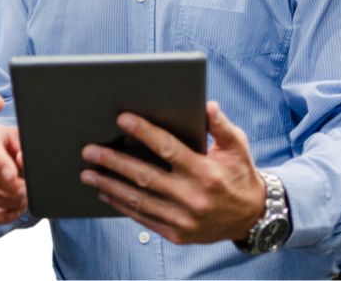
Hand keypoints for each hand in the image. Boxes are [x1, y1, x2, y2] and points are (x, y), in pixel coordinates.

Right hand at [0, 123, 26, 224]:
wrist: (19, 159)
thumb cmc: (23, 148)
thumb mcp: (28, 144)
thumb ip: (26, 151)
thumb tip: (20, 160)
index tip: (13, 176)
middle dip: (6, 186)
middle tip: (25, 192)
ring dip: (5, 202)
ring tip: (24, 201)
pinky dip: (1, 217)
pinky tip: (16, 212)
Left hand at [78, 101, 264, 244]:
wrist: (253, 217)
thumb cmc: (240, 174)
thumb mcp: (238, 146)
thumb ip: (220, 126)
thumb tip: (207, 105)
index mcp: (206, 172)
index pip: (168, 149)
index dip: (144, 132)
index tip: (121, 119)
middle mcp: (193, 198)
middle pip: (145, 176)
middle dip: (114, 161)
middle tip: (89, 150)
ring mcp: (184, 220)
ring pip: (138, 200)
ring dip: (109, 186)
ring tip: (87, 173)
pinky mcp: (177, 235)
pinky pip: (143, 218)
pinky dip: (122, 205)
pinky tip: (105, 193)